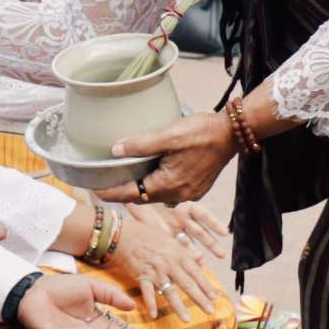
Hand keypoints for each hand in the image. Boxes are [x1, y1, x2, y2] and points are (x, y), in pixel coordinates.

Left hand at [94, 109, 238, 206]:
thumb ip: (141, 145)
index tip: (95, 190)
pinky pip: (171, 190)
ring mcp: (190, 193)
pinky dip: (158, 184)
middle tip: (106, 183)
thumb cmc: (202, 132)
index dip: (112, 192)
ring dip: (142, 187)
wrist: (233, 133)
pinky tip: (153, 172)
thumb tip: (115, 150)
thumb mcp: (168, 136)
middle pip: (144, 197)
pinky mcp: (197, 187)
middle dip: (125, 191)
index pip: (132, 194)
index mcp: (169, 185)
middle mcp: (179, 195)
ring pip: (158, 194)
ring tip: (127, 176)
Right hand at [107, 206, 227, 319]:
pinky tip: (153, 316)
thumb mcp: (169, 239)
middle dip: (200, 298)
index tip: (214, 297)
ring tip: (186, 319)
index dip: (206, 285)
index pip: (196, 272)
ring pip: (169, 291)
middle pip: (187, 284)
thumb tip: (201, 257)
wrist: (124, 234)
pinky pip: (147, 292)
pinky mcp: (142, 276)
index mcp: (178, 254)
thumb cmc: (147, 234)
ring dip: (178, 306)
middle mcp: (169, 264)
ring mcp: (155, 271)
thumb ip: (185, 250)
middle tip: (210, 311)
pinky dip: (150, 304)